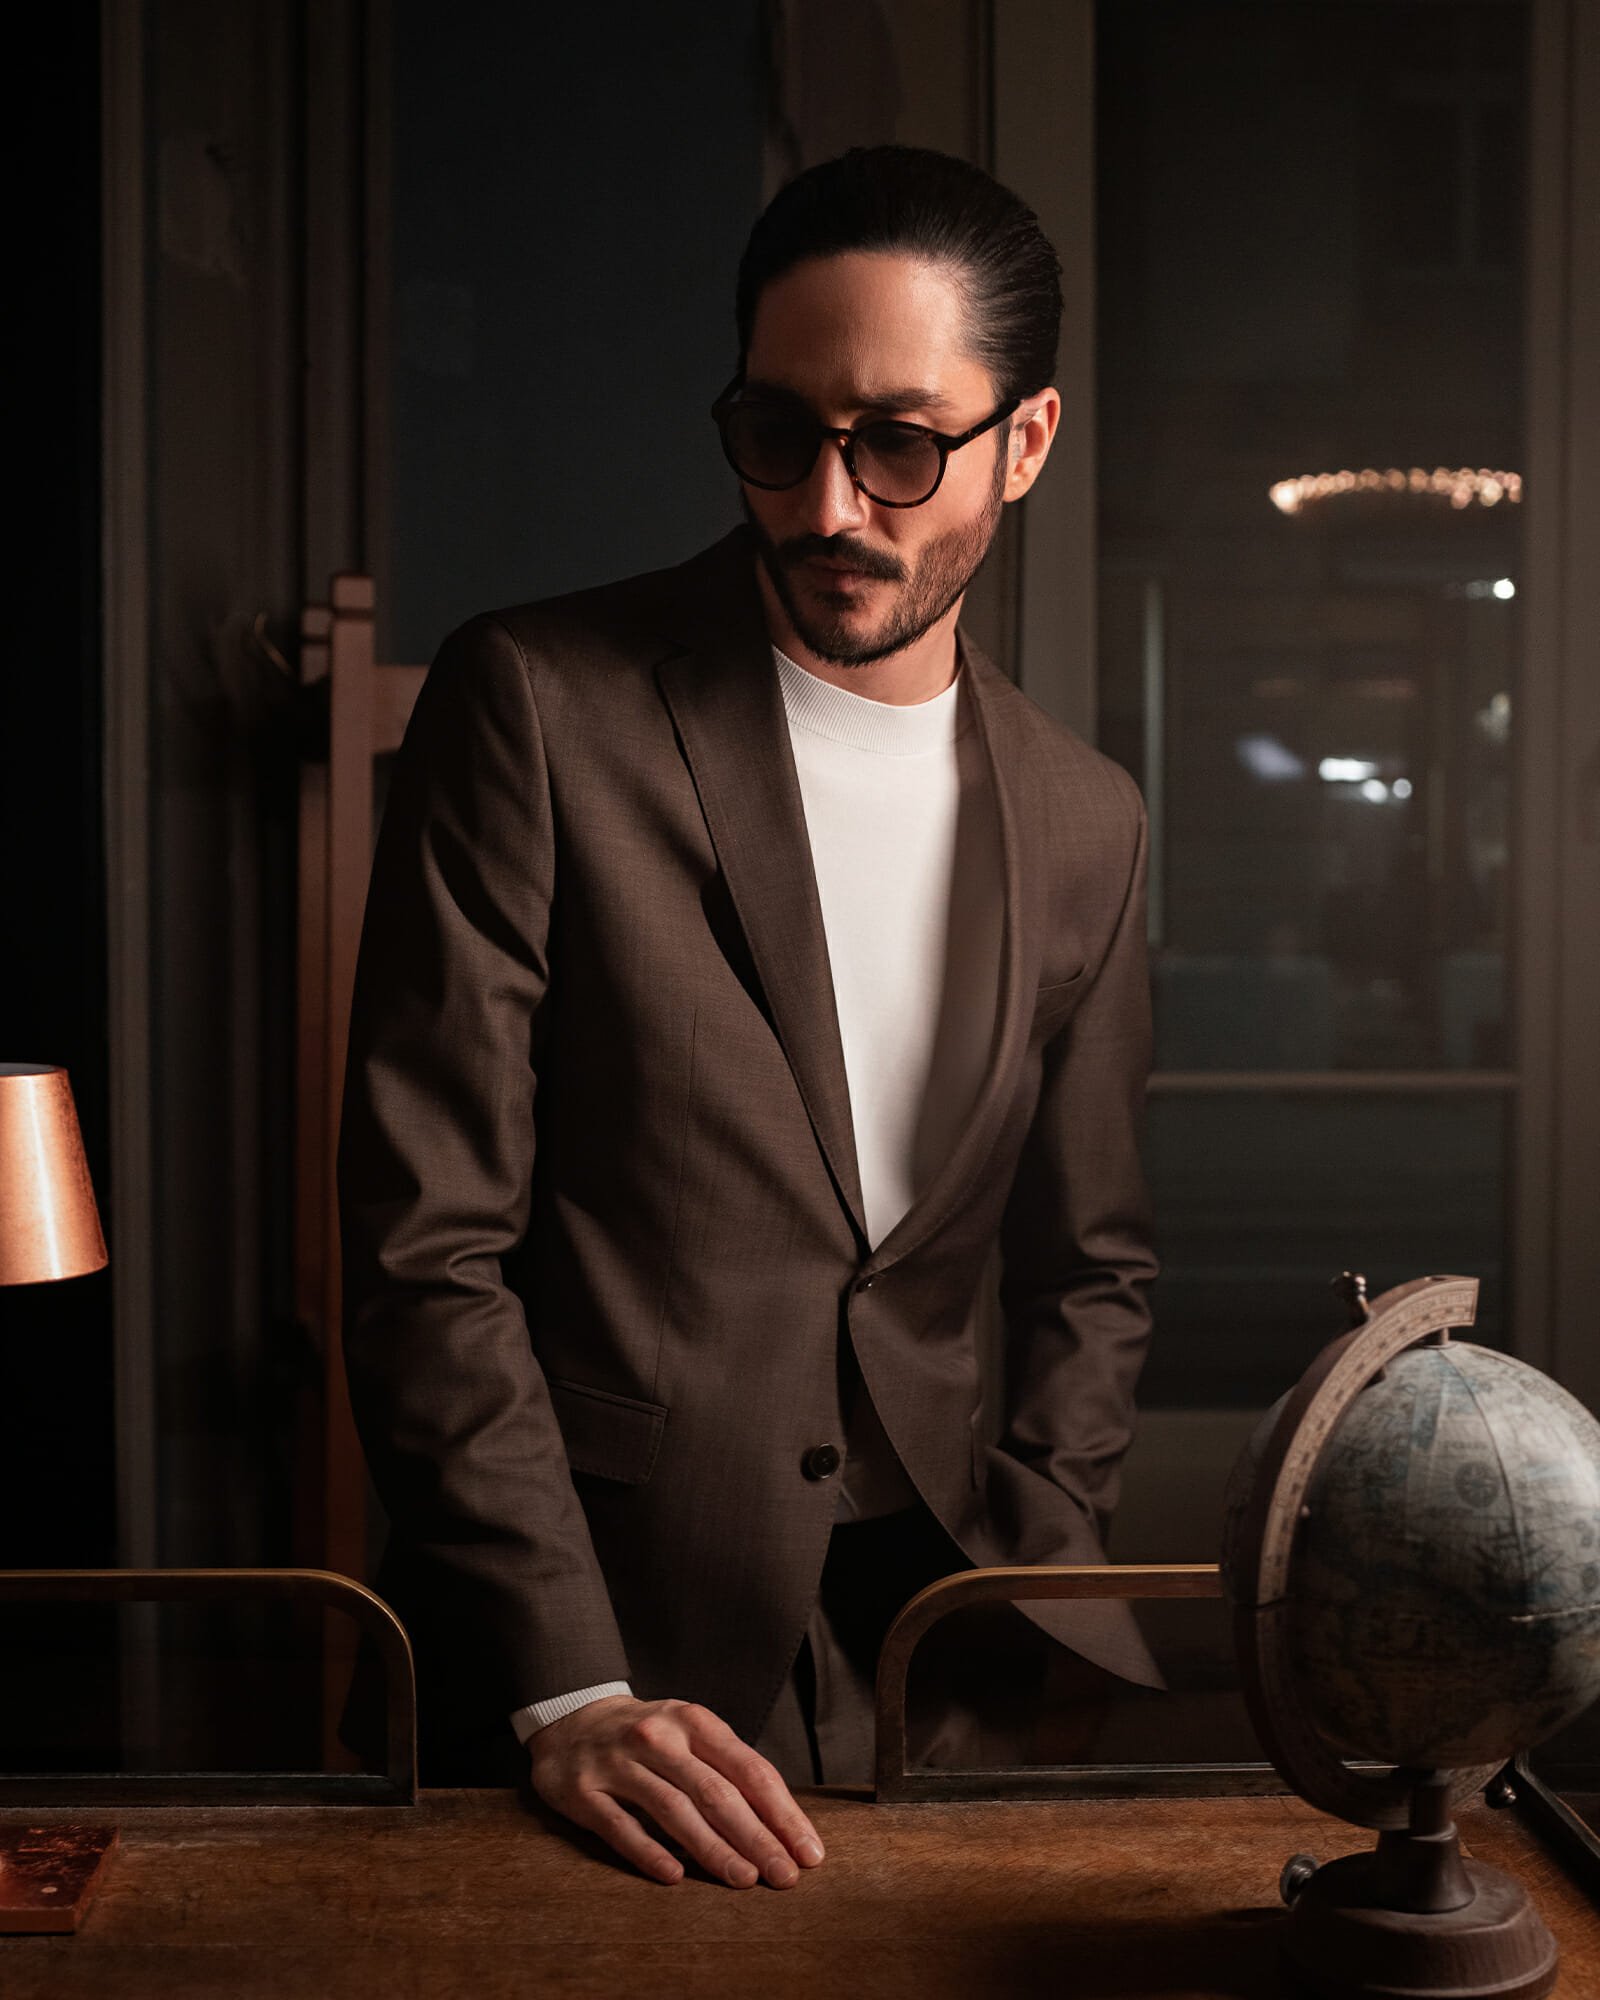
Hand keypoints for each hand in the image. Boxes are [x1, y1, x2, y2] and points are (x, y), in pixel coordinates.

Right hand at [526, 1693, 825, 1887]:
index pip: (748, 1769)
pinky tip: (675, 1877)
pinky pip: (620, 1826)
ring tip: (744, 1879)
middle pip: (716, 1793)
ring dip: (712, 1848)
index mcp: (693, 1721)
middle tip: (785, 1876)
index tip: (807, 1851)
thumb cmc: (648, 1735)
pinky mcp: (582, 1791)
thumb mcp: (689, 1733)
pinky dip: (649, 1852)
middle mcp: (657, 1738)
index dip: (782, 1812)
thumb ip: (727, 1768)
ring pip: (673, 1810)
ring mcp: (618, 1764)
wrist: (572, 1717)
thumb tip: (782, 1825)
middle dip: (756, 1837)